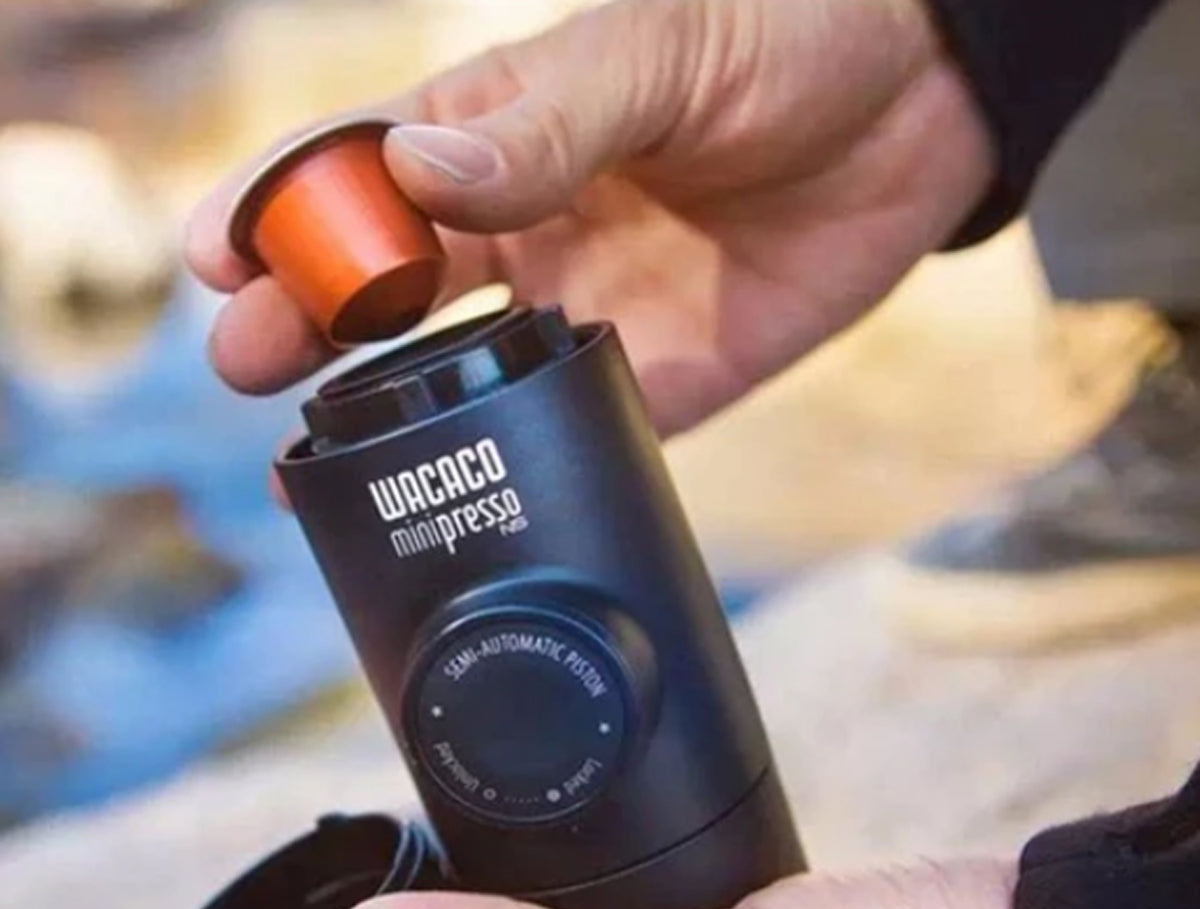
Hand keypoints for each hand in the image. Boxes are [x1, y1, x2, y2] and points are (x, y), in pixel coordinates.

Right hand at [187, 0, 991, 434]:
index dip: (287, 210)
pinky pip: (570, 430)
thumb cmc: (788, 38)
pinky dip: (514, 465)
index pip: (368, 172)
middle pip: (391, 285)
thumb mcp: (661, 53)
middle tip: (242, 363)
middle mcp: (531, 227)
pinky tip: (458, 494)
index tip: (219, 254)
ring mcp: (587, 309)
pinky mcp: (656, 378)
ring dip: (388, 411)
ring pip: (461, 371)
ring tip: (314, 456)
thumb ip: (547, 121)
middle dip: (307, 320)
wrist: (922, 110)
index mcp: (508, 134)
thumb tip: (417, 176)